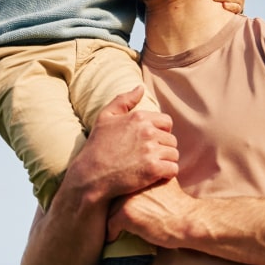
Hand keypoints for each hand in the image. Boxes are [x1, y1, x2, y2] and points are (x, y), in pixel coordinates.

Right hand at [73, 86, 178, 202]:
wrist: (90, 175)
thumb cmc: (97, 146)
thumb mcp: (105, 116)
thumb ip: (124, 99)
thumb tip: (141, 87)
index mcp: (139, 117)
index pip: (167, 122)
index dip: (161, 132)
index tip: (150, 142)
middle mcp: (148, 131)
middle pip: (171, 139)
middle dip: (163, 148)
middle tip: (150, 157)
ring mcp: (151, 150)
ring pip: (174, 154)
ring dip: (166, 161)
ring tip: (152, 166)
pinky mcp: (154, 169)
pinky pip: (173, 169)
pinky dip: (167, 174)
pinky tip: (155, 176)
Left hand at [107, 176, 195, 247]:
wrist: (186, 220)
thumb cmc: (179, 204)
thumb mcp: (165, 181)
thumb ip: (152, 177)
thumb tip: (148, 177)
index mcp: (140, 173)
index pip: (120, 182)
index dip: (119, 194)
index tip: (118, 204)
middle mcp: (130, 183)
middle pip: (112, 195)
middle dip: (113, 206)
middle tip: (113, 218)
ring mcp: (126, 197)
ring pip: (109, 210)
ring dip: (111, 220)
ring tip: (112, 229)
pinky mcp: (125, 214)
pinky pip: (110, 225)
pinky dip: (111, 233)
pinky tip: (114, 238)